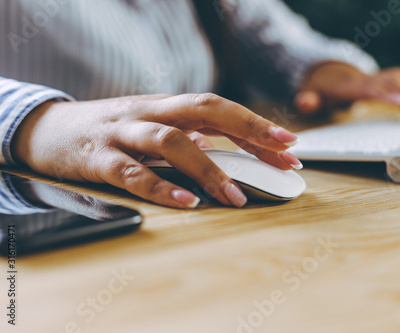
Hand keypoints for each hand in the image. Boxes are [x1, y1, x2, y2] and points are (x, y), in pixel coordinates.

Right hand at [11, 93, 300, 208]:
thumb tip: (223, 151)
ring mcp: (122, 132)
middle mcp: (149, 112)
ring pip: (171, 140)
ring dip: (208, 167)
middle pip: (205, 109)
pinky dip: (161, 187)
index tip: (289, 144)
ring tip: (236, 196)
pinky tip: (186, 202)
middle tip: (283, 154)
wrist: (45, 129)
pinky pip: (132, 172)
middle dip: (248, 130)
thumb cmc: (108, 131)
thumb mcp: (149, 127)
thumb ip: (184, 137)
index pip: (219, 109)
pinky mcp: (96, 157)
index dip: (255, 125)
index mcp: (165, 106)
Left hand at [294, 61, 399, 120]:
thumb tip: (303, 101)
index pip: (369, 86)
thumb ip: (308, 101)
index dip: (385, 93)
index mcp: (349, 84)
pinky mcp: (388, 79)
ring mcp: (379, 76)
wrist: (329, 73)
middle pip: (394, 79)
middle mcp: (368, 77)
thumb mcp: (310, 97)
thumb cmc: (322, 90)